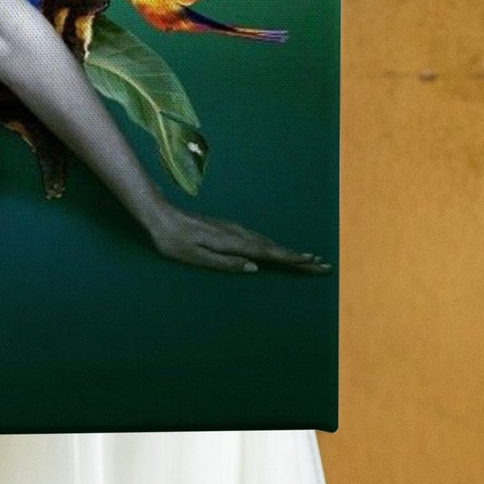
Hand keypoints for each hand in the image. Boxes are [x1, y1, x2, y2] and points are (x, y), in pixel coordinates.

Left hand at [145, 205, 330, 275]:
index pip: (268, 253)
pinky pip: (256, 239)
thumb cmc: (174, 241)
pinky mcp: (227, 229)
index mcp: (231, 242)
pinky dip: (272, 246)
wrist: (159, 215)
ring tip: (307, 259)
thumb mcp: (196, 258)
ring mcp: (232, 229)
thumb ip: (225, 263)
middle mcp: (236, 233)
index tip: (312, 262)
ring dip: (287, 251)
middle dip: (298, 257)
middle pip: (273, 247)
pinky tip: (276, 251)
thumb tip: (254, 268)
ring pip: (266, 243)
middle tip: (323, 264)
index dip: (291, 259)